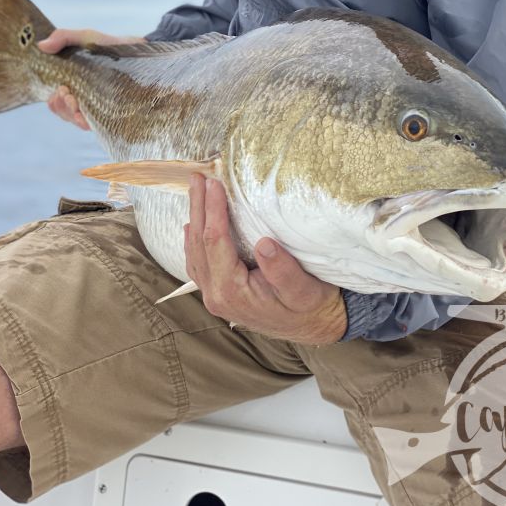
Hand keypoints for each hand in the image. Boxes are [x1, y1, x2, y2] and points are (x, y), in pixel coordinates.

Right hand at [38, 28, 144, 130]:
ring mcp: (94, 106)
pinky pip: (92, 124)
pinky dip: (84, 122)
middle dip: (62, 105)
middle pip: (62, 111)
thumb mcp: (86, 37)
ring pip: (74, 119)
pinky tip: (83, 118)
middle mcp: (81, 97)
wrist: (138, 51)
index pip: (54, 100)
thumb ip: (64, 37)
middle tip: (68, 94)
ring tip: (76, 106)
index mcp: (71, 83)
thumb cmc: (110, 45)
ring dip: (71, 114)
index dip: (54, 99)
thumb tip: (42, 46)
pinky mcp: (109, 113)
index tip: (61, 88)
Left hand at [186, 176, 346, 345]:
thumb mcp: (303, 289)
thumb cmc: (310, 307)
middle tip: (197, 177)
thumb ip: (282, 270)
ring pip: (195, 251)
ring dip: (195, 218)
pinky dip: (195, 239)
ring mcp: (214, 295)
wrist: (312, 328)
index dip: (213, 210)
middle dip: (198, 207)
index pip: (215, 242)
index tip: (214, 184)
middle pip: (198, 243)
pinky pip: (199, 262)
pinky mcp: (219, 292)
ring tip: (196, 191)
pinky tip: (193, 225)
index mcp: (232, 292)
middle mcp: (216, 295)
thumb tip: (264, 244)